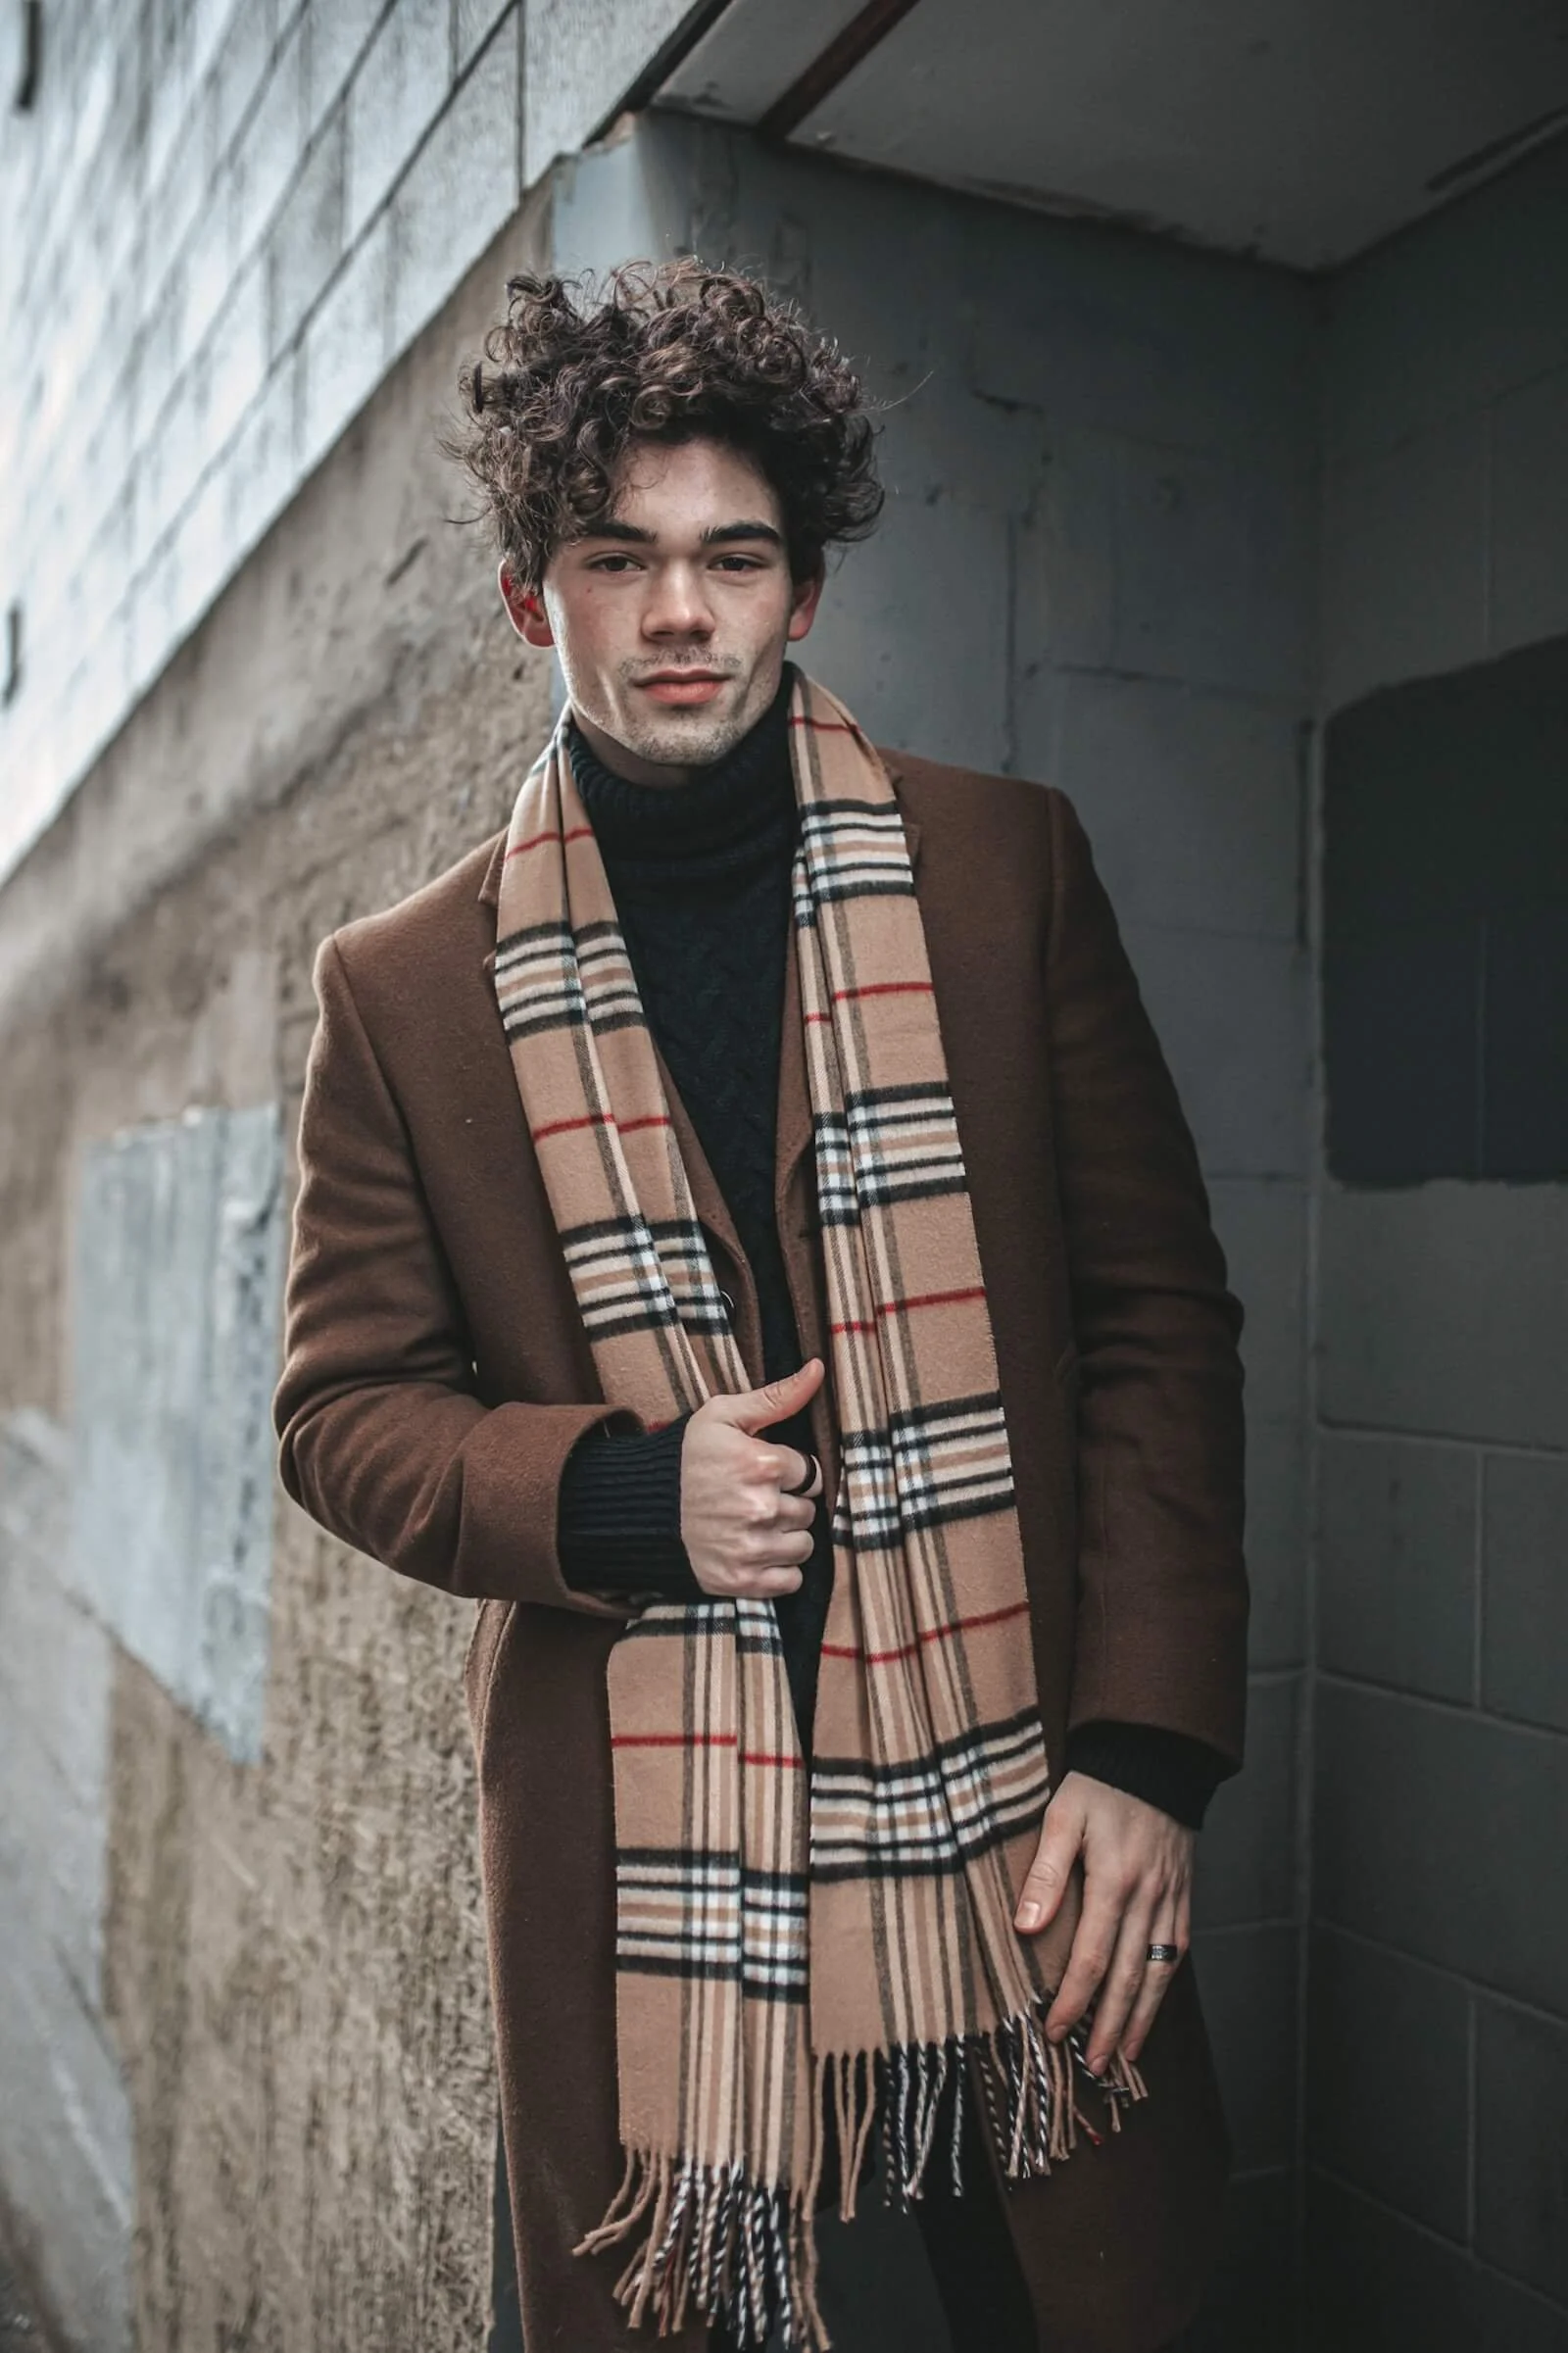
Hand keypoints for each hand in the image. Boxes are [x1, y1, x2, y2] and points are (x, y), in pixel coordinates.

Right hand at [680, 1360, 825, 1599]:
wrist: (638, 1508)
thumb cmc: (685, 1458)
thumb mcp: (723, 1416)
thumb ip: (777, 1396)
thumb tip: (818, 1369)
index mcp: (764, 1464)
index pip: (812, 1475)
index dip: (791, 1474)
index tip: (767, 1474)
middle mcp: (763, 1508)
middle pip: (809, 1512)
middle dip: (788, 1504)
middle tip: (757, 1499)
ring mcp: (752, 1548)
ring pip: (803, 1546)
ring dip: (787, 1538)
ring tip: (756, 1526)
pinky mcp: (741, 1580)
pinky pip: (790, 1581)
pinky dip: (779, 1571)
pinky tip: (756, 1552)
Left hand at [1013, 1770, 1193, 2073]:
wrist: (1154, 1758)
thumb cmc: (1099, 1786)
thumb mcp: (1062, 1817)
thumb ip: (1046, 1873)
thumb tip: (1027, 1928)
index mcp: (1114, 1883)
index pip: (1092, 1960)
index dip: (1073, 2002)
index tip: (1054, 2032)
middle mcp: (1148, 1900)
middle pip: (1129, 1979)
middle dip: (1110, 2028)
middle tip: (1094, 2066)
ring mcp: (1170, 1901)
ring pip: (1159, 1974)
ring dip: (1142, 2018)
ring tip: (1127, 2054)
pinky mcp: (1183, 1896)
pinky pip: (1177, 1951)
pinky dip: (1165, 1985)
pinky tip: (1153, 2004)